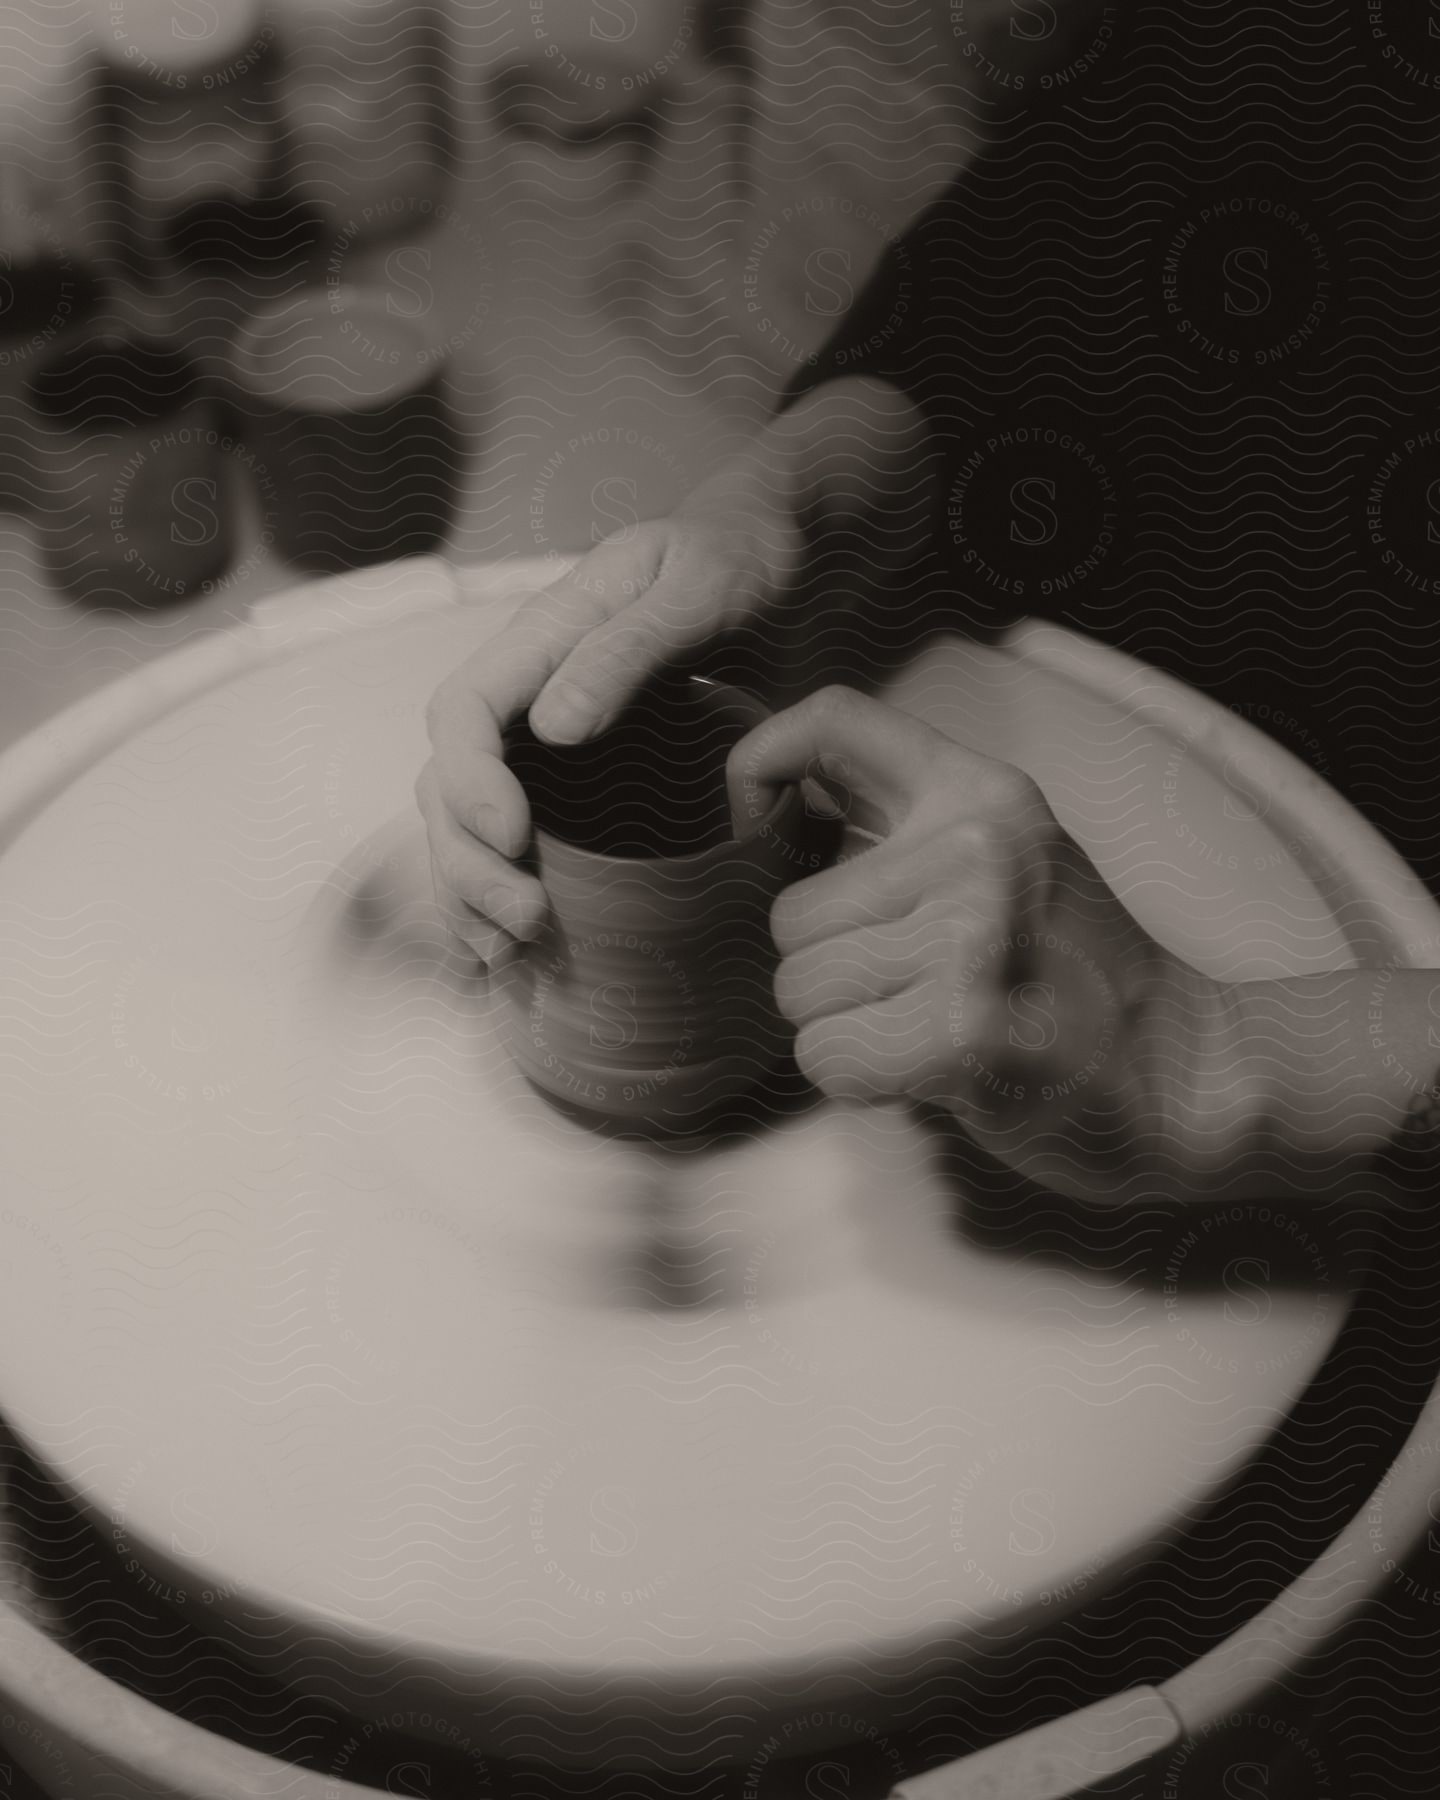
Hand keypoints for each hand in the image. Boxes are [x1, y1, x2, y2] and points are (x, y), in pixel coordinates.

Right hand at [415, 454, 803, 964]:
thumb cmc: (738, 559)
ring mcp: (545, 737)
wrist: (771, 555)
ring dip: (474, 892)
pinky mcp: (576, 776)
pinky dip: (503, 894)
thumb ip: (628, 648)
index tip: (513, 839)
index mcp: (544, 635)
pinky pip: (514, 838)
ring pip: (468, 821)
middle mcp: (529, 690)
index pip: (464, 711)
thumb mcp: (697, 588)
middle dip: (469, 860)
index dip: (471, 783)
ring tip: (511, 953)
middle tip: (525, 922)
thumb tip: (554, 727)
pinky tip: (518, 951)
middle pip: (451, 781)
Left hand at [729, 687, 1242, 1203]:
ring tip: (933, 1030)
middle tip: (916, 994)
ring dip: (846, 1033)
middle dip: (829, 975)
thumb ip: (899, 831)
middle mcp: (974, 847)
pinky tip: (935, 1074)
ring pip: (800, 992)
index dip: (759, 770)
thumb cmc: (1075, 979)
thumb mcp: (1000, 861)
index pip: (829, 719)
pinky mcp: (965, 1028)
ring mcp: (973, 934)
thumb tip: (764, 819)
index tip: (762, 834)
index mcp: (981, 791)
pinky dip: (863, 1083)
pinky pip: (829, 1056)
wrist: (1190, 1073)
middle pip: (790, 916)